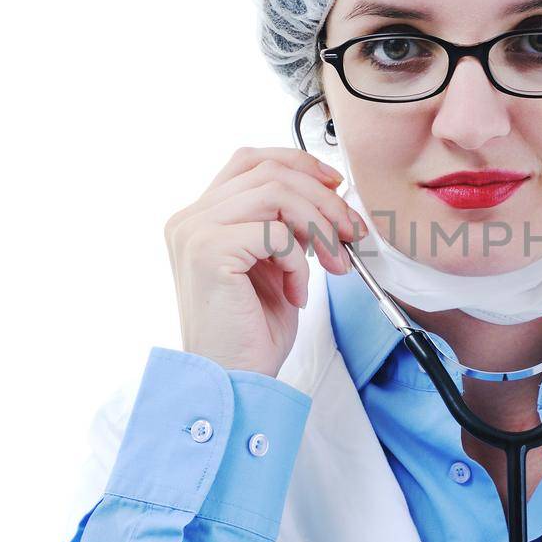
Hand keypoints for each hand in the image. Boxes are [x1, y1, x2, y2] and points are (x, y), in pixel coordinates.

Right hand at [164, 147, 365, 375]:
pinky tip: (296, 294)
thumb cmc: (252, 330)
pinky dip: (298, 262)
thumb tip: (331, 190)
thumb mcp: (275, 263)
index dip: (298, 163)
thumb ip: (286, 223)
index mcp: (201, 216)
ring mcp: (194, 232)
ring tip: (334, 264)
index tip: (336, 186)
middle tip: (352, 232)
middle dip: (323, 199)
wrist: (232, 380)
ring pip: (276, 194)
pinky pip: (275, 233)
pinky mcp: (208, 251)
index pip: (250, 160)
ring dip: (319, 227)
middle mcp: (190, 218)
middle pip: (270, 172)